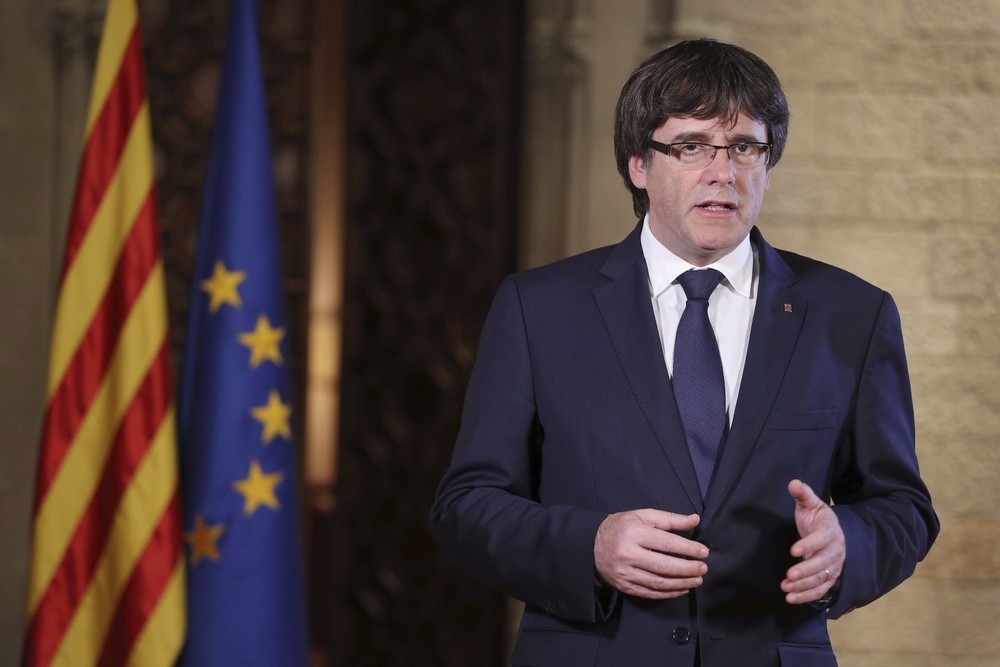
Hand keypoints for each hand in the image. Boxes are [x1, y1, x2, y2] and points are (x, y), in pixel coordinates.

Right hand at [594, 509, 707, 598]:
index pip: (666, 543)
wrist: (590, 545)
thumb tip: (694, 519)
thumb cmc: (621, 526)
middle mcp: (628, 554)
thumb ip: (669, 519)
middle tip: (703, 568)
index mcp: (634, 532)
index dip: (687, 548)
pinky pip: (651, 593)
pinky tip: (682, 588)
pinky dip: (669, 593)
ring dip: (682, 583)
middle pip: (664, 566)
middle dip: (688, 569)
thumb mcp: (642, 515)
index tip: (703, 552)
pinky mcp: (625, 586)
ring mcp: (626, 572)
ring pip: (659, 582)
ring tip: (697, 580)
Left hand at [781, 479, 845, 603]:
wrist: (833, 533)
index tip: (792, 550)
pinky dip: (807, 596)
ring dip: (804, 585)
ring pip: (821, 579)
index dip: (808, 545)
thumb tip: (793, 483)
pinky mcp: (829, 578)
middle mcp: (835, 551)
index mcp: (830, 530)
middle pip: (822, 563)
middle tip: (788, 576)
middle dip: (806, 570)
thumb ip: (803, 494)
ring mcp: (834, 566)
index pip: (821, 539)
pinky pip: (820, 590)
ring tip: (785, 588)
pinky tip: (791, 598)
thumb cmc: (817, 518)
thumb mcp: (811, 504)